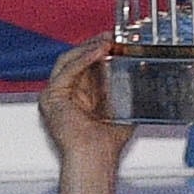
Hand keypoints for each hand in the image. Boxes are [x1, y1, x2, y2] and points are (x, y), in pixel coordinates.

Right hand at [39, 42, 123, 172]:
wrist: (96, 157)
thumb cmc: (106, 143)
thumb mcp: (121, 108)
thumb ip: (126, 91)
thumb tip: (143, 76)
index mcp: (76, 96)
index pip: (84, 64)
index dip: (98, 50)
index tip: (116, 40)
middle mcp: (63, 94)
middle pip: (75, 59)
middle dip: (93, 44)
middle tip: (111, 36)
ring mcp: (53, 95)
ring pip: (69, 60)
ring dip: (88, 48)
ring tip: (106, 41)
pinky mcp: (50, 97)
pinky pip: (67, 70)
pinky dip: (83, 59)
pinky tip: (98, 52)